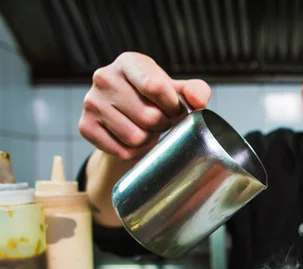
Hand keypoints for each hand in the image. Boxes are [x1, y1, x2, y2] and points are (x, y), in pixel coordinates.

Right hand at [79, 52, 210, 159]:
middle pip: (149, 117)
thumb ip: (196, 92)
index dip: (172, 106)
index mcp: (129, 62)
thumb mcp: (178, 91)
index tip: (175, 110)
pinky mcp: (85, 126)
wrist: (128, 115)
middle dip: (162, 125)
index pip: (154, 86)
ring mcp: (91, 102)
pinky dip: (135, 152)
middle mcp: (104, 77)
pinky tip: (135, 140)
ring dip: (149, 140)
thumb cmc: (157, 100)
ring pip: (135, 137)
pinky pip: (121, 151)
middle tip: (160, 121)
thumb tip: (197, 101)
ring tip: (147, 129)